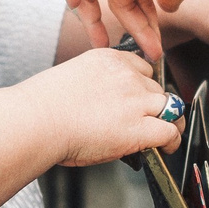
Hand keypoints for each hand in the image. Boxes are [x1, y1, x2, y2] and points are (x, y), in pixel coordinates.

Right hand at [27, 46, 183, 166]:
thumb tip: (103, 104)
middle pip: (156, 87)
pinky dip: (172, 141)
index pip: (141, 67)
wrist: (36, 120)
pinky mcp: (139, 127)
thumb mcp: (72, 78)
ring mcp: (135, 100)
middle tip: (147, 120)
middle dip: (153, 104)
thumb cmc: (41, 106)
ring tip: (166, 133)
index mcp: (109, 59)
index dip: (142, 85)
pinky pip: (170, 131)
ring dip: (168, 120)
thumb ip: (95, 85)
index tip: (139, 98)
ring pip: (170, 106)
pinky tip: (167, 148)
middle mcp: (127, 76)